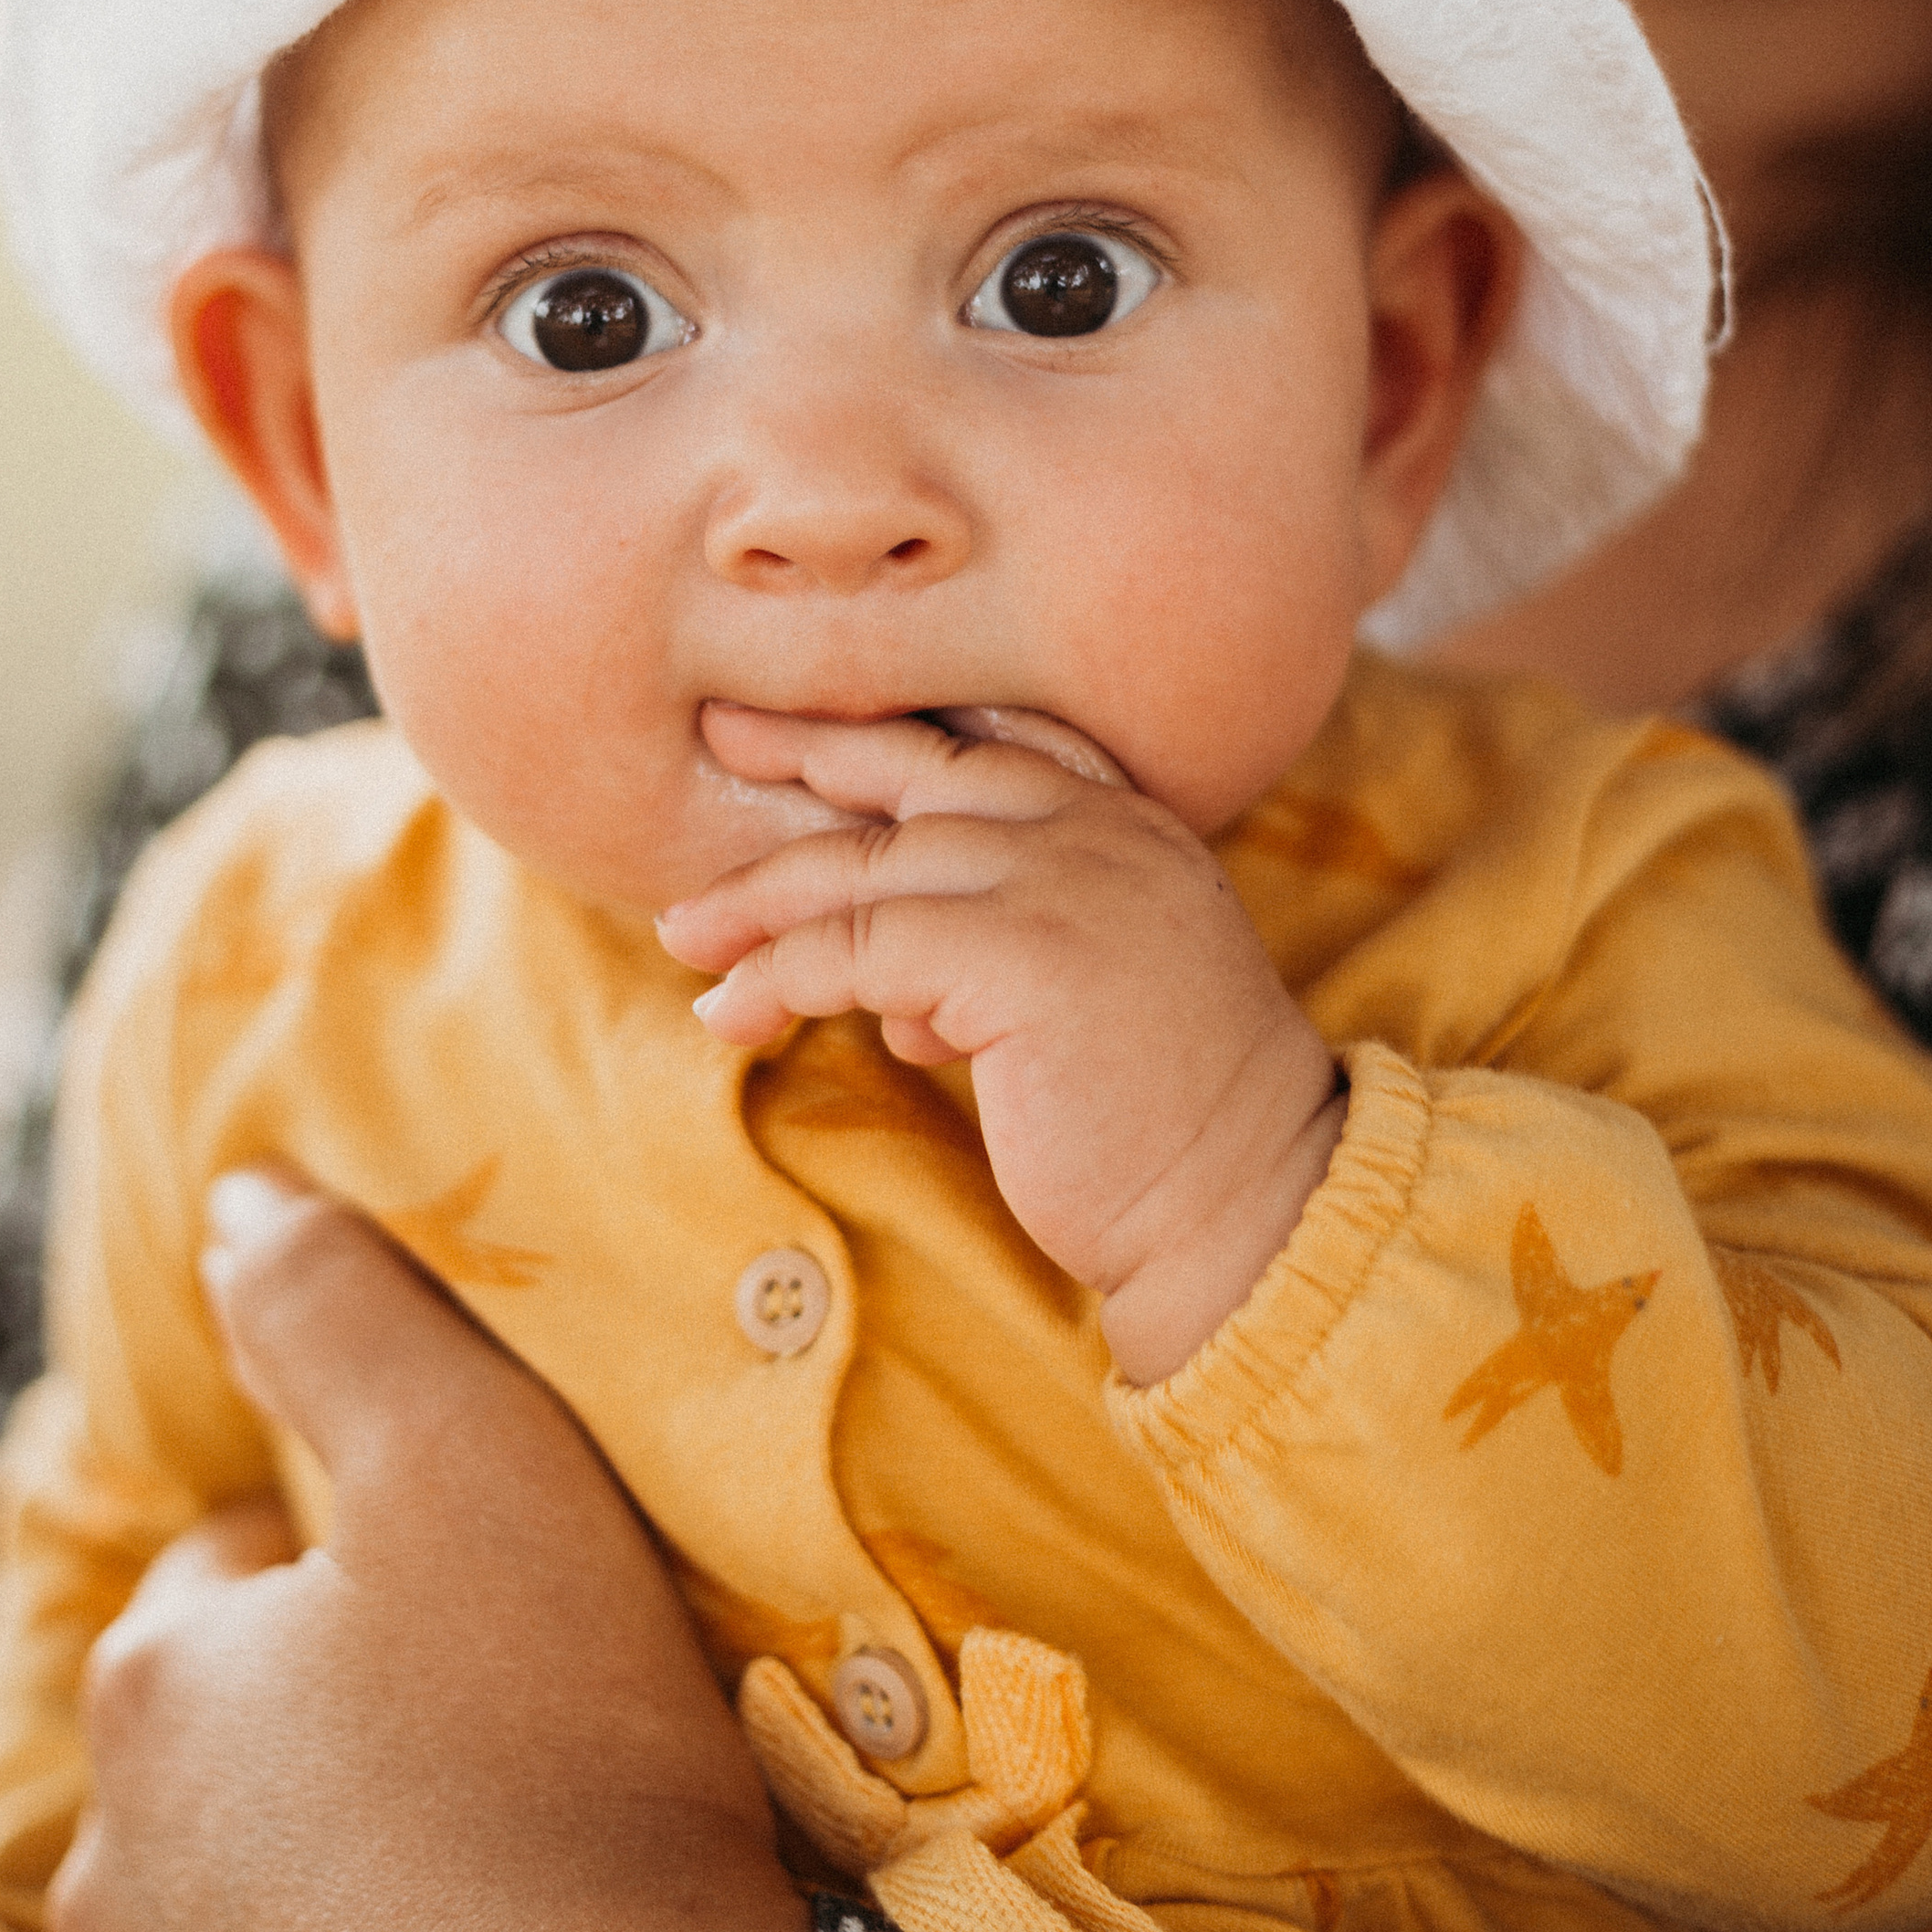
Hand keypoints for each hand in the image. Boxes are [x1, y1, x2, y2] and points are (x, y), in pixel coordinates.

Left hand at [48, 1187, 810, 1931]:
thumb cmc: (574, 1784)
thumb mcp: (483, 1473)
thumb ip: (345, 1314)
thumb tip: (240, 1199)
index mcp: (163, 1698)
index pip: (243, 1590)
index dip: (376, 1587)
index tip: (497, 1633)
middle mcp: (112, 1902)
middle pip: (236, 1789)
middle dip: (342, 1774)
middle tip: (524, 1795)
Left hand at [659, 706, 1343, 1381]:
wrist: (1245, 1206)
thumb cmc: (1162, 1125)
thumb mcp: (1087, 1002)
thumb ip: (1001, 958)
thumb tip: (895, 996)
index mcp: (1131, 827)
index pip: (996, 741)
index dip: (891, 729)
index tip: (800, 725)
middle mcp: (1100, 833)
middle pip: (919, 767)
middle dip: (807, 745)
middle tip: (718, 731)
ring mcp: (1063, 884)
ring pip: (868, 866)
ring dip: (762, 902)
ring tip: (686, 935)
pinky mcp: (1019, 957)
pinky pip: (858, 947)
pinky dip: (781, 975)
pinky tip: (733, 1011)